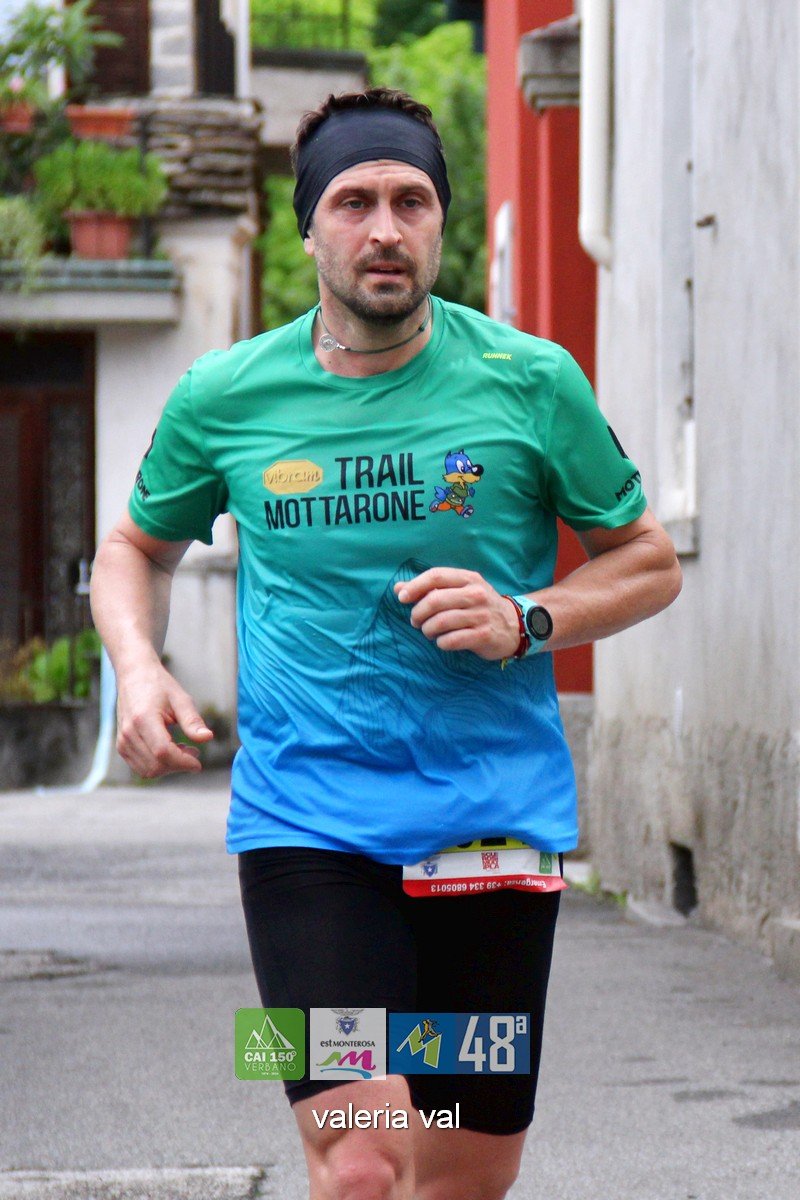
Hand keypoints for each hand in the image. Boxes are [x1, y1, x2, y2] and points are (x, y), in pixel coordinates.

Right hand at [115, 660, 213, 777]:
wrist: (134, 676)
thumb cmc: (159, 686)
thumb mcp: (180, 699)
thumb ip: (192, 720)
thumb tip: (208, 738)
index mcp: (143, 719)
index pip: (163, 752)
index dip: (183, 761)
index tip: (198, 761)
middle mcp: (129, 733)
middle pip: (156, 765)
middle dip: (178, 765)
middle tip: (194, 751)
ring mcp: (122, 741)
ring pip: (148, 771)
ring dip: (169, 767)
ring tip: (182, 749)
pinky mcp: (121, 746)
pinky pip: (140, 767)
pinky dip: (158, 766)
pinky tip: (169, 751)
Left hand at [394, 567, 519, 659]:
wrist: (515, 625)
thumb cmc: (480, 606)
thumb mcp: (459, 591)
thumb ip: (430, 588)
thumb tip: (399, 588)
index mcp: (468, 579)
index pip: (436, 576)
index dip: (415, 586)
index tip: (402, 598)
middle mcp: (476, 594)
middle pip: (435, 600)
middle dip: (418, 613)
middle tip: (416, 621)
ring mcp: (481, 615)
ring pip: (441, 622)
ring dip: (427, 629)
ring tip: (428, 632)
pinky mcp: (483, 635)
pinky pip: (452, 640)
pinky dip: (441, 642)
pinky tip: (442, 641)